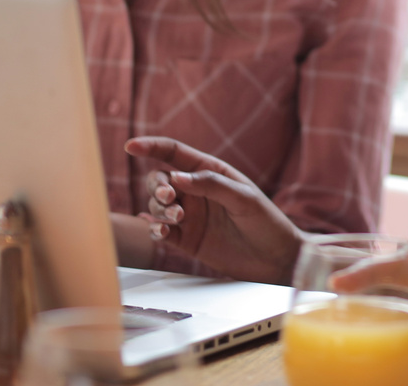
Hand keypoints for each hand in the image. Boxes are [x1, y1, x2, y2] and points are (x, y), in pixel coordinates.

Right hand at [124, 136, 304, 284]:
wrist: (276, 260)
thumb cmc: (267, 222)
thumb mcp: (244, 198)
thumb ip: (211, 185)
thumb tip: (176, 177)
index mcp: (210, 172)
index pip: (174, 153)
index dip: (151, 146)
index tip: (131, 146)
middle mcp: (196, 192)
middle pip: (159, 181)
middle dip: (156, 186)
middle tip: (170, 197)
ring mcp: (190, 216)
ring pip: (157, 206)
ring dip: (160, 209)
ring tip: (178, 217)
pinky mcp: (187, 240)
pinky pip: (161, 231)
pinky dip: (156, 230)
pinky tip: (162, 232)